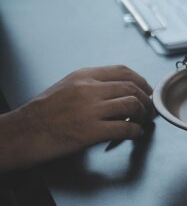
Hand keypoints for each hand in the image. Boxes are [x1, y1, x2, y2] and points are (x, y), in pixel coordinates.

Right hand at [0, 65, 153, 170]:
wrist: (19, 134)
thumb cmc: (40, 114)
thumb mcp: (65, 87)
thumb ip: (91, 85)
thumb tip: (117, 89)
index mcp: (83, 76)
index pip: (123, 71)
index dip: (142, 80)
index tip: (147, 90)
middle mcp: (88, 89)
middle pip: (132, 87)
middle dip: (146, 99)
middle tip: (149, 109)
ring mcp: (89, 110)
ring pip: (131, 104)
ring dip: (143, 115)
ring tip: (142, 122)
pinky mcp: (89, 131)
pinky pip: (123, 128)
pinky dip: (135, 131)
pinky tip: (134, 134)